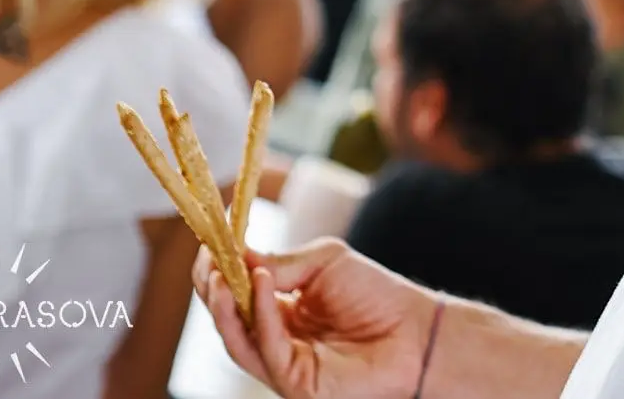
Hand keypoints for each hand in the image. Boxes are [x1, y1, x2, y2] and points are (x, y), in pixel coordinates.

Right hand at [194, 238, 435, 398]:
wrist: (417, 331)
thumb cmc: (376, 295)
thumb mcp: (324, 264)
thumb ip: (282, 263)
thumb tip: (236, 254)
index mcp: (279, 311)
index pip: (234, 293)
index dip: (217, 270)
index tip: (207, 241)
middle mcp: (274, 340)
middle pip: (227, 318)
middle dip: (212, 287)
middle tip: (206, 257)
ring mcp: (281, 364)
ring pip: (237, 339)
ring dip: (224, 305)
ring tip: (219, 273)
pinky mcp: (294, 382)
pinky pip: (267, 348)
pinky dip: (260, 314)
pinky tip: (259, 283)